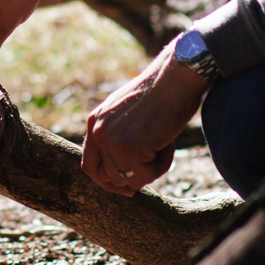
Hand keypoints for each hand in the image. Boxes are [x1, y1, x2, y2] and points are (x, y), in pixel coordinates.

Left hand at [81, 46, 206, 196]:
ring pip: (129, 179)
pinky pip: (147, 176)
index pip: (89, 165)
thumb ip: (117, 135)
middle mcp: (98, 132)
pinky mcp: (130, 149)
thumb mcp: (126, 113)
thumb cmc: (159, 93)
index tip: (126, 186)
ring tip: (163, 144)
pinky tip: (168, 143)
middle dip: (133, 178)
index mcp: (94, 121)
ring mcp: (112, 142)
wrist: (174, 78)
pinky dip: (162, 165)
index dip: (107, 181)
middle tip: (154, 165)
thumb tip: (121, 176)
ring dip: (151, 169)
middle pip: (109, 178)